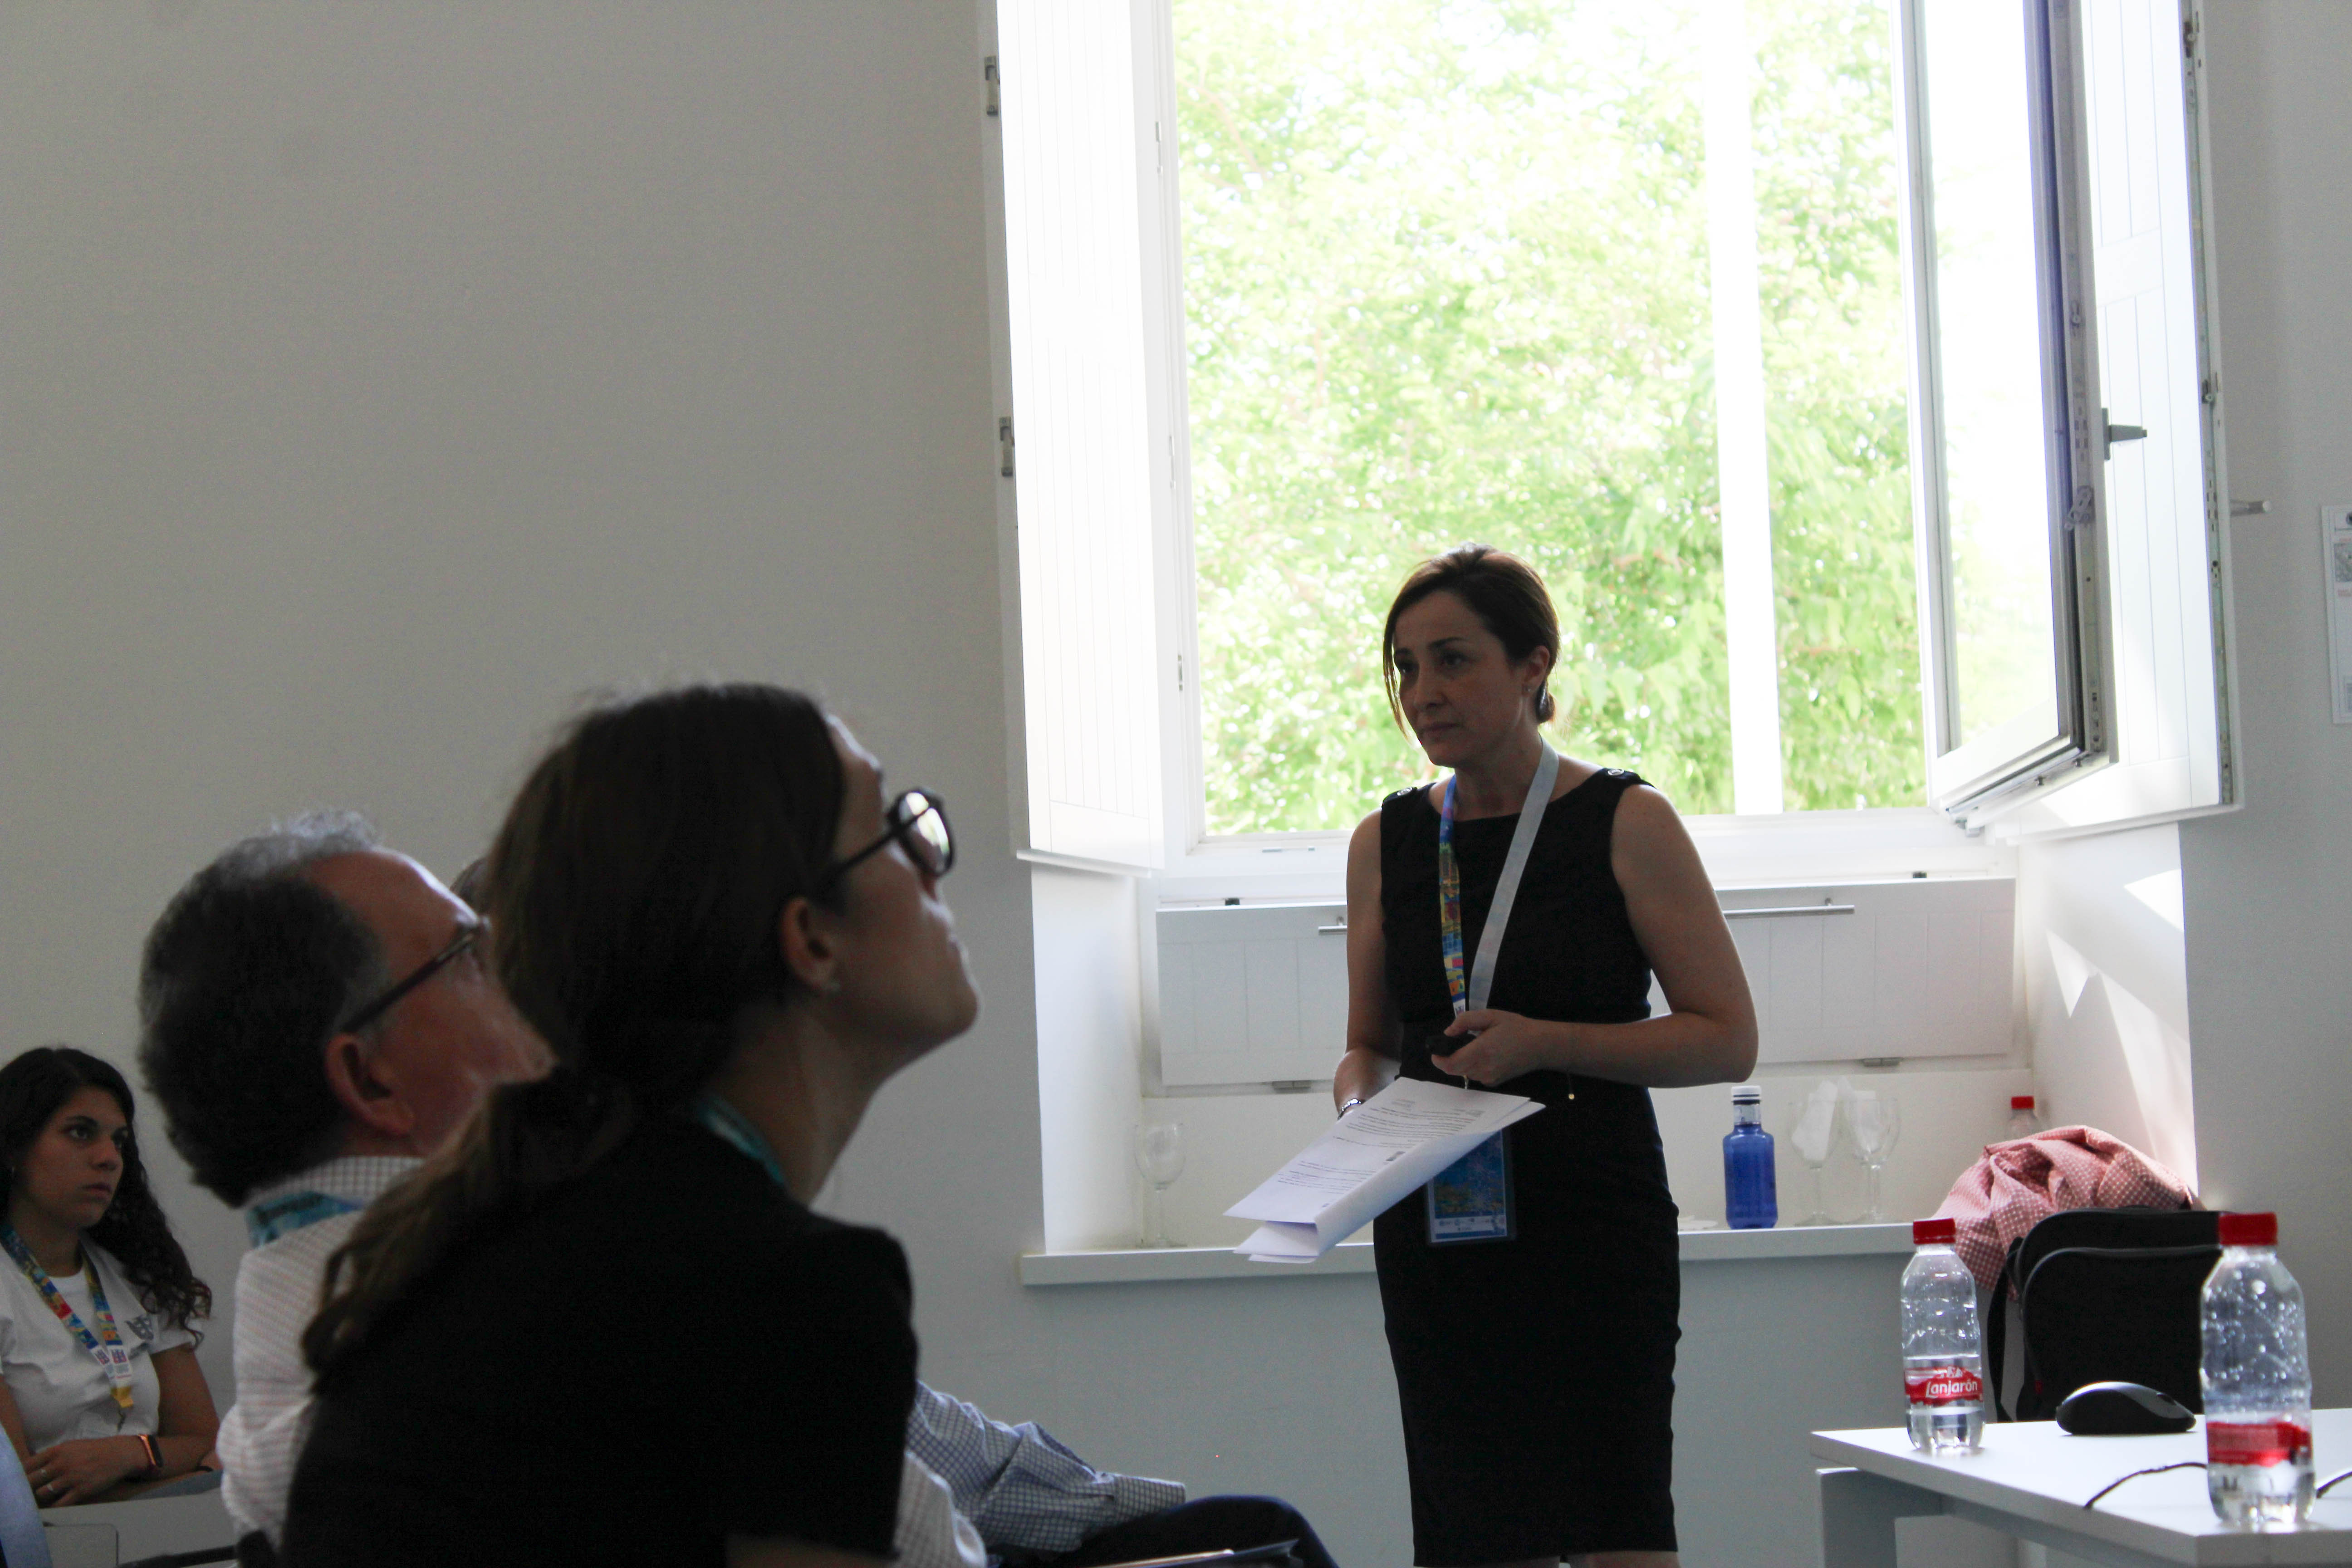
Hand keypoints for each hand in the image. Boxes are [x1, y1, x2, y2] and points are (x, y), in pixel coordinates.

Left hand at [27, 1435, 146, 1506]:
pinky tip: (56, 1504)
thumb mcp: (72, 1446)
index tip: (23, 1479)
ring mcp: (70, 1478)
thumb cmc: (94, 1449)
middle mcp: (61, 1464)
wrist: (120, 1454)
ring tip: (46, 1497)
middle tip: (31, 1490)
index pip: (28, 1464)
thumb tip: (35, 1467)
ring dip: (42, 1496)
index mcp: (57, 1451)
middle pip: (32, 1480)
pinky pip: (59, 1504)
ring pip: (43, 1493)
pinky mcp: (80, 1490)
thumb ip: (53, 1455)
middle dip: (29, 1487)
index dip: (22, 1474)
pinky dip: (55, 1507)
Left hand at [1430, 1009, 1560, 1086]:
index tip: (1437, 1050)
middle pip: (1454, 1070)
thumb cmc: (1515, 1027)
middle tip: (1456, 1043)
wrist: (1540, 1045)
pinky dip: (1473, 1066)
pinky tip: (1485, 1055)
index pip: (1450, 1064)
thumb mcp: (1490, 1015)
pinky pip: (1475, 1075)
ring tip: (1475, 1046)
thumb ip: (1465, 1021)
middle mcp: (1483, 1068)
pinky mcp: (1494, 1082)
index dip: (1438, 1059)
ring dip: (1462, 1062)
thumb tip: (1448, 1033)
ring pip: (1464, 1072)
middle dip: (1449, 1058)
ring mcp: (1489, 1078)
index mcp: (1481, 1051)